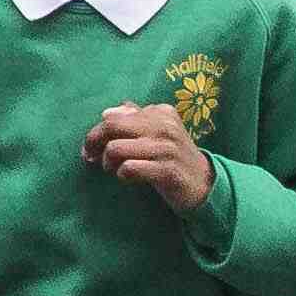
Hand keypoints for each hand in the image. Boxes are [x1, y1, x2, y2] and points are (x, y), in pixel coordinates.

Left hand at [86, 102, 214, 216]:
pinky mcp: (167, 171)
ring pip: (116, 148)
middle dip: (93, 143)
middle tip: (91, 158)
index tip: (91, 148)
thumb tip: (107, 112)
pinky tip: (127, 178)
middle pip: (111, 126)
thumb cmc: (173, 157)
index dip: (96, 132)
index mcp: (161, 112)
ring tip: (114, 169)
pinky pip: (129, 168)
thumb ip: (135, 119)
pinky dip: (122, 174)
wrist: (204, 183)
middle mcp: (164, 126)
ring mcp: (167, 148)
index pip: (114, 115)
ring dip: (107, 163)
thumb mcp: (158, 132)